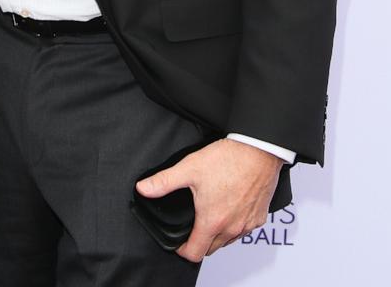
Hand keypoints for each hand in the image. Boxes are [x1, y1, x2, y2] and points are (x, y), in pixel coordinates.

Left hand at [135, 138, 281, 260]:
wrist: (258, 150)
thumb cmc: (228, 159)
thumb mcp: (189, 168)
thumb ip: (164, 182)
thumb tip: (144, 188)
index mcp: (212, 221)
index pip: (194, 253)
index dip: (182, 250)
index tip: (178, 241)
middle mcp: (231, 228)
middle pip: (211, 249)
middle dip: (199, 241)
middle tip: (192, 224)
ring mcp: (247, 224)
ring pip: (228, 240)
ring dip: (217, 234)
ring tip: (209, 213)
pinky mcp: (259, 217)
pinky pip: (244, 229)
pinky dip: (235, 225)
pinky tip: (229, 207)